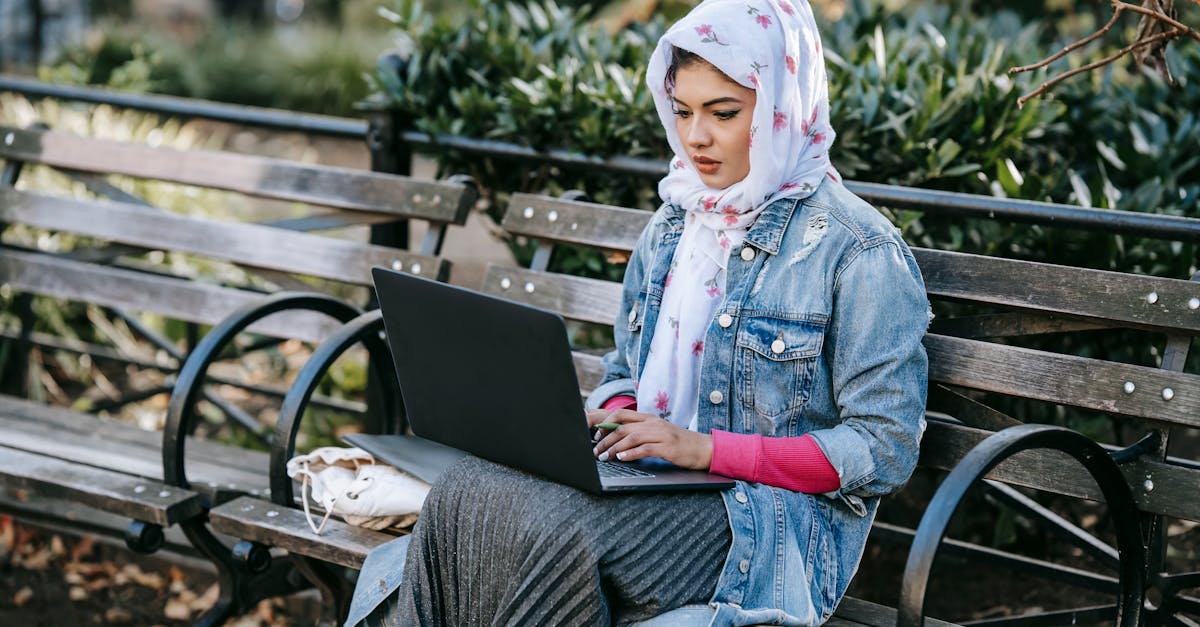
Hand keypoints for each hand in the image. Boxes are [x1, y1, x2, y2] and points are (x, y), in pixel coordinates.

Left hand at [585, 408, 712, 469]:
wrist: (703, 448)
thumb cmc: (679, 443)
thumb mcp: (658, 433)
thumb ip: (640, 433)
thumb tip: (617, 440)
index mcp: (649, 418)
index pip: (621, 414)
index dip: (605, 423)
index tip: (595, 434)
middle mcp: (653, 423)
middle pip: (622, 427)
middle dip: (605, 439)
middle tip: (596, 451)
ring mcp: (661, 434)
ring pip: (631, 437)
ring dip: (614, 448)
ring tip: (605, 457)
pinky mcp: (667, 447)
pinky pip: (645, 448)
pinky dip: (630, 453)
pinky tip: (622, 458)